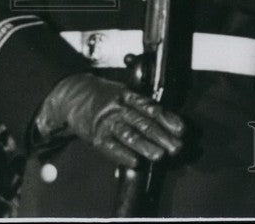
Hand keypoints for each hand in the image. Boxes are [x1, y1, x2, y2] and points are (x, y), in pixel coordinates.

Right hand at [35, 73, 184, 167]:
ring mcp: (107, 122)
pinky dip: (123, 155)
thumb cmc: (105, 96)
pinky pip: (110, 147)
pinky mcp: (95, 136)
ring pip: (129, 135)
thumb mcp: (125, 93)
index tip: (182, 130)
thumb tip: (168, 120)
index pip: (152, 108)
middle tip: (177, 147)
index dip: (169, 119)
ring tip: (160, 156)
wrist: (73, 95)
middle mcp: (120, 108)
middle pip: (144, 123)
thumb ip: (143, 105)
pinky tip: (136, 162)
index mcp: (130, 96)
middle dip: (163, 136)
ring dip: (146, 147)